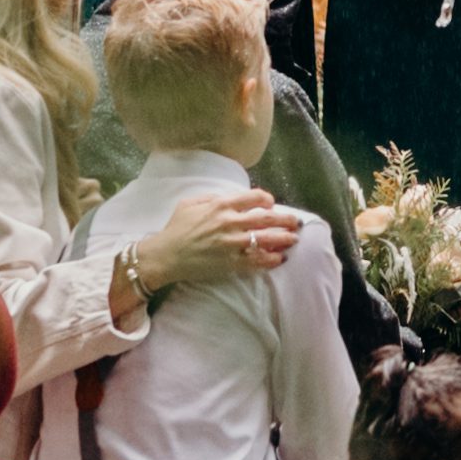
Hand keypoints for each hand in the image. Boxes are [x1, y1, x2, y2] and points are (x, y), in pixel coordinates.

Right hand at [140, 189, 304, 294]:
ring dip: (283, 239)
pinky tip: (279, 259)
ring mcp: (231, 244)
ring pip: (265, 239)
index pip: (254, 198)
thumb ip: (212, 197)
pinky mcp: (230, 263)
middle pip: (266, 218)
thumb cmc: (176, 228)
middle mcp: (229, 222)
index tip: (272, 204)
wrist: (165, 256)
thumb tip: (231, 197)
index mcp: (221, 205)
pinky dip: (270, 260)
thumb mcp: (190, 203)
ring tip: (293, 240)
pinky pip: (255, 261)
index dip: (267, 200)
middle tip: (295, 222)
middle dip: (284, 220)